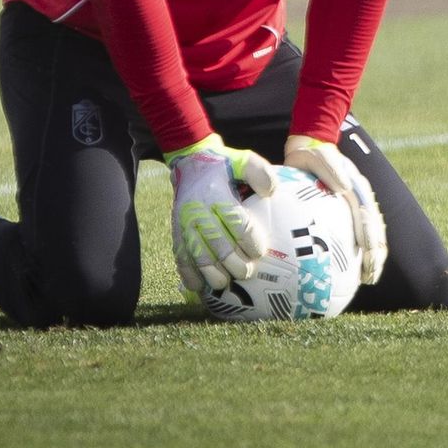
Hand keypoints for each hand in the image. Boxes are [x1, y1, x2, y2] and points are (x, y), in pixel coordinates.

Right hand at [167, 134, 277, 293]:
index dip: (250, 241)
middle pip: (218, 245)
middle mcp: (197, 211)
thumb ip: (259, 173)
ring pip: (198, 256)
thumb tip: (272, 192)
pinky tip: (199, 287)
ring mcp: (184, 224)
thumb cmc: (223, 165)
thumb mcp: (243, 160)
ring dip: (213, 274)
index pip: (237, 223)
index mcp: (216, 194)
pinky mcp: (176, 232)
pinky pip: (180, 258)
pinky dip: (188, 275)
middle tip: (247, 271)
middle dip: (234, 264)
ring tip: (226, 283)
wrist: (190, 163)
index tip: (260, 251)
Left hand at [284, 134, 387, 284]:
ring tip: (367, 279)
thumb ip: (332, 169)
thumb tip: (345, 188)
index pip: (369, 216)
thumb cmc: (312, 154)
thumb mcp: (319, 156)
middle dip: (375, 255)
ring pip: (371, 236)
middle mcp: (362, 200)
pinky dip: (357, 254)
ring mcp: (357, 208)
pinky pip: (355, 236)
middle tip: (369, 276)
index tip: (369, 254)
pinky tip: (350, 273)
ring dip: (372, 258)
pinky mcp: (347, 215)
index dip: (371, 236)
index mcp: (359, 188)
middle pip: (375, 231)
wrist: (310, 148)